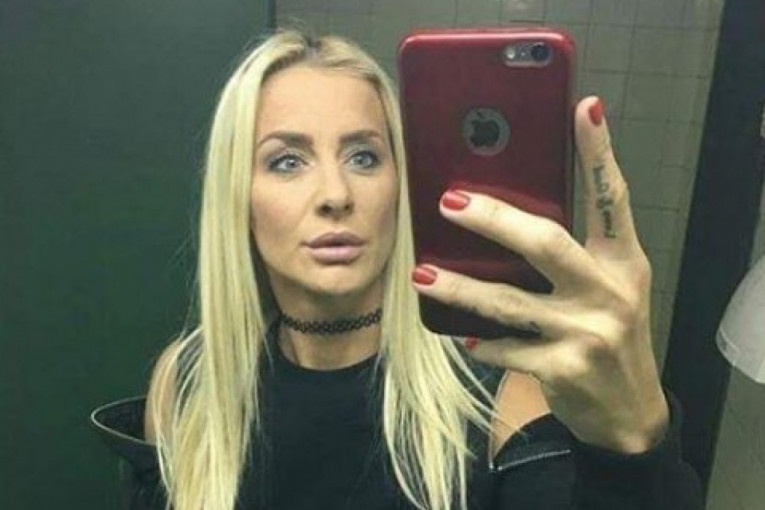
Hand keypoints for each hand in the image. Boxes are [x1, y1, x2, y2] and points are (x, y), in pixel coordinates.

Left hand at [411, 96, 668, 453]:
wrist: (629, 411)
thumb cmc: (608, 334)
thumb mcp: (605, 287)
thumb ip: (572, 253)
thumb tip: (506, 214)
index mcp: (623, 261)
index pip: (610, 197)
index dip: (598, 152)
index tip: (583, 109)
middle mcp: (610, 291)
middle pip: (547, 242)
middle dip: (494, 219)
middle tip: (450, 202)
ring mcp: (588, 331)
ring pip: (510, 301)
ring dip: (460, 288)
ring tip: (422, 273)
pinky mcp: (564, 368)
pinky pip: (505, 348)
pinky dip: (479, 341)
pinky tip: (460, 335)